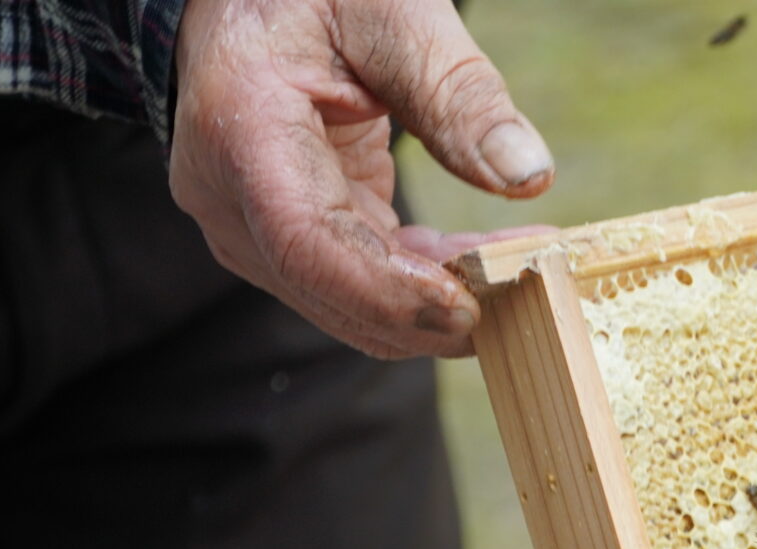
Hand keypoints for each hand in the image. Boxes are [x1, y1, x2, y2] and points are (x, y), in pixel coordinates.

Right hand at [169, 0, 555, 357]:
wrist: (246, 3)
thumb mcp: (390, 11)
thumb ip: (456, 91)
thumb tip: (527, 176)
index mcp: (242, 124)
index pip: (308, 239)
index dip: (388, 288)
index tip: (467, 306)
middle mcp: (229, 196)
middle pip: (332, 290)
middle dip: (431, 310)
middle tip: (525, 288)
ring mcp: (252, 230)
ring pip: (351, 305)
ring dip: (438, 303)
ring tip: (519, 266)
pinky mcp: (286, 244)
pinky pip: (363, 287)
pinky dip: (428, 283)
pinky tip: (487, 260)